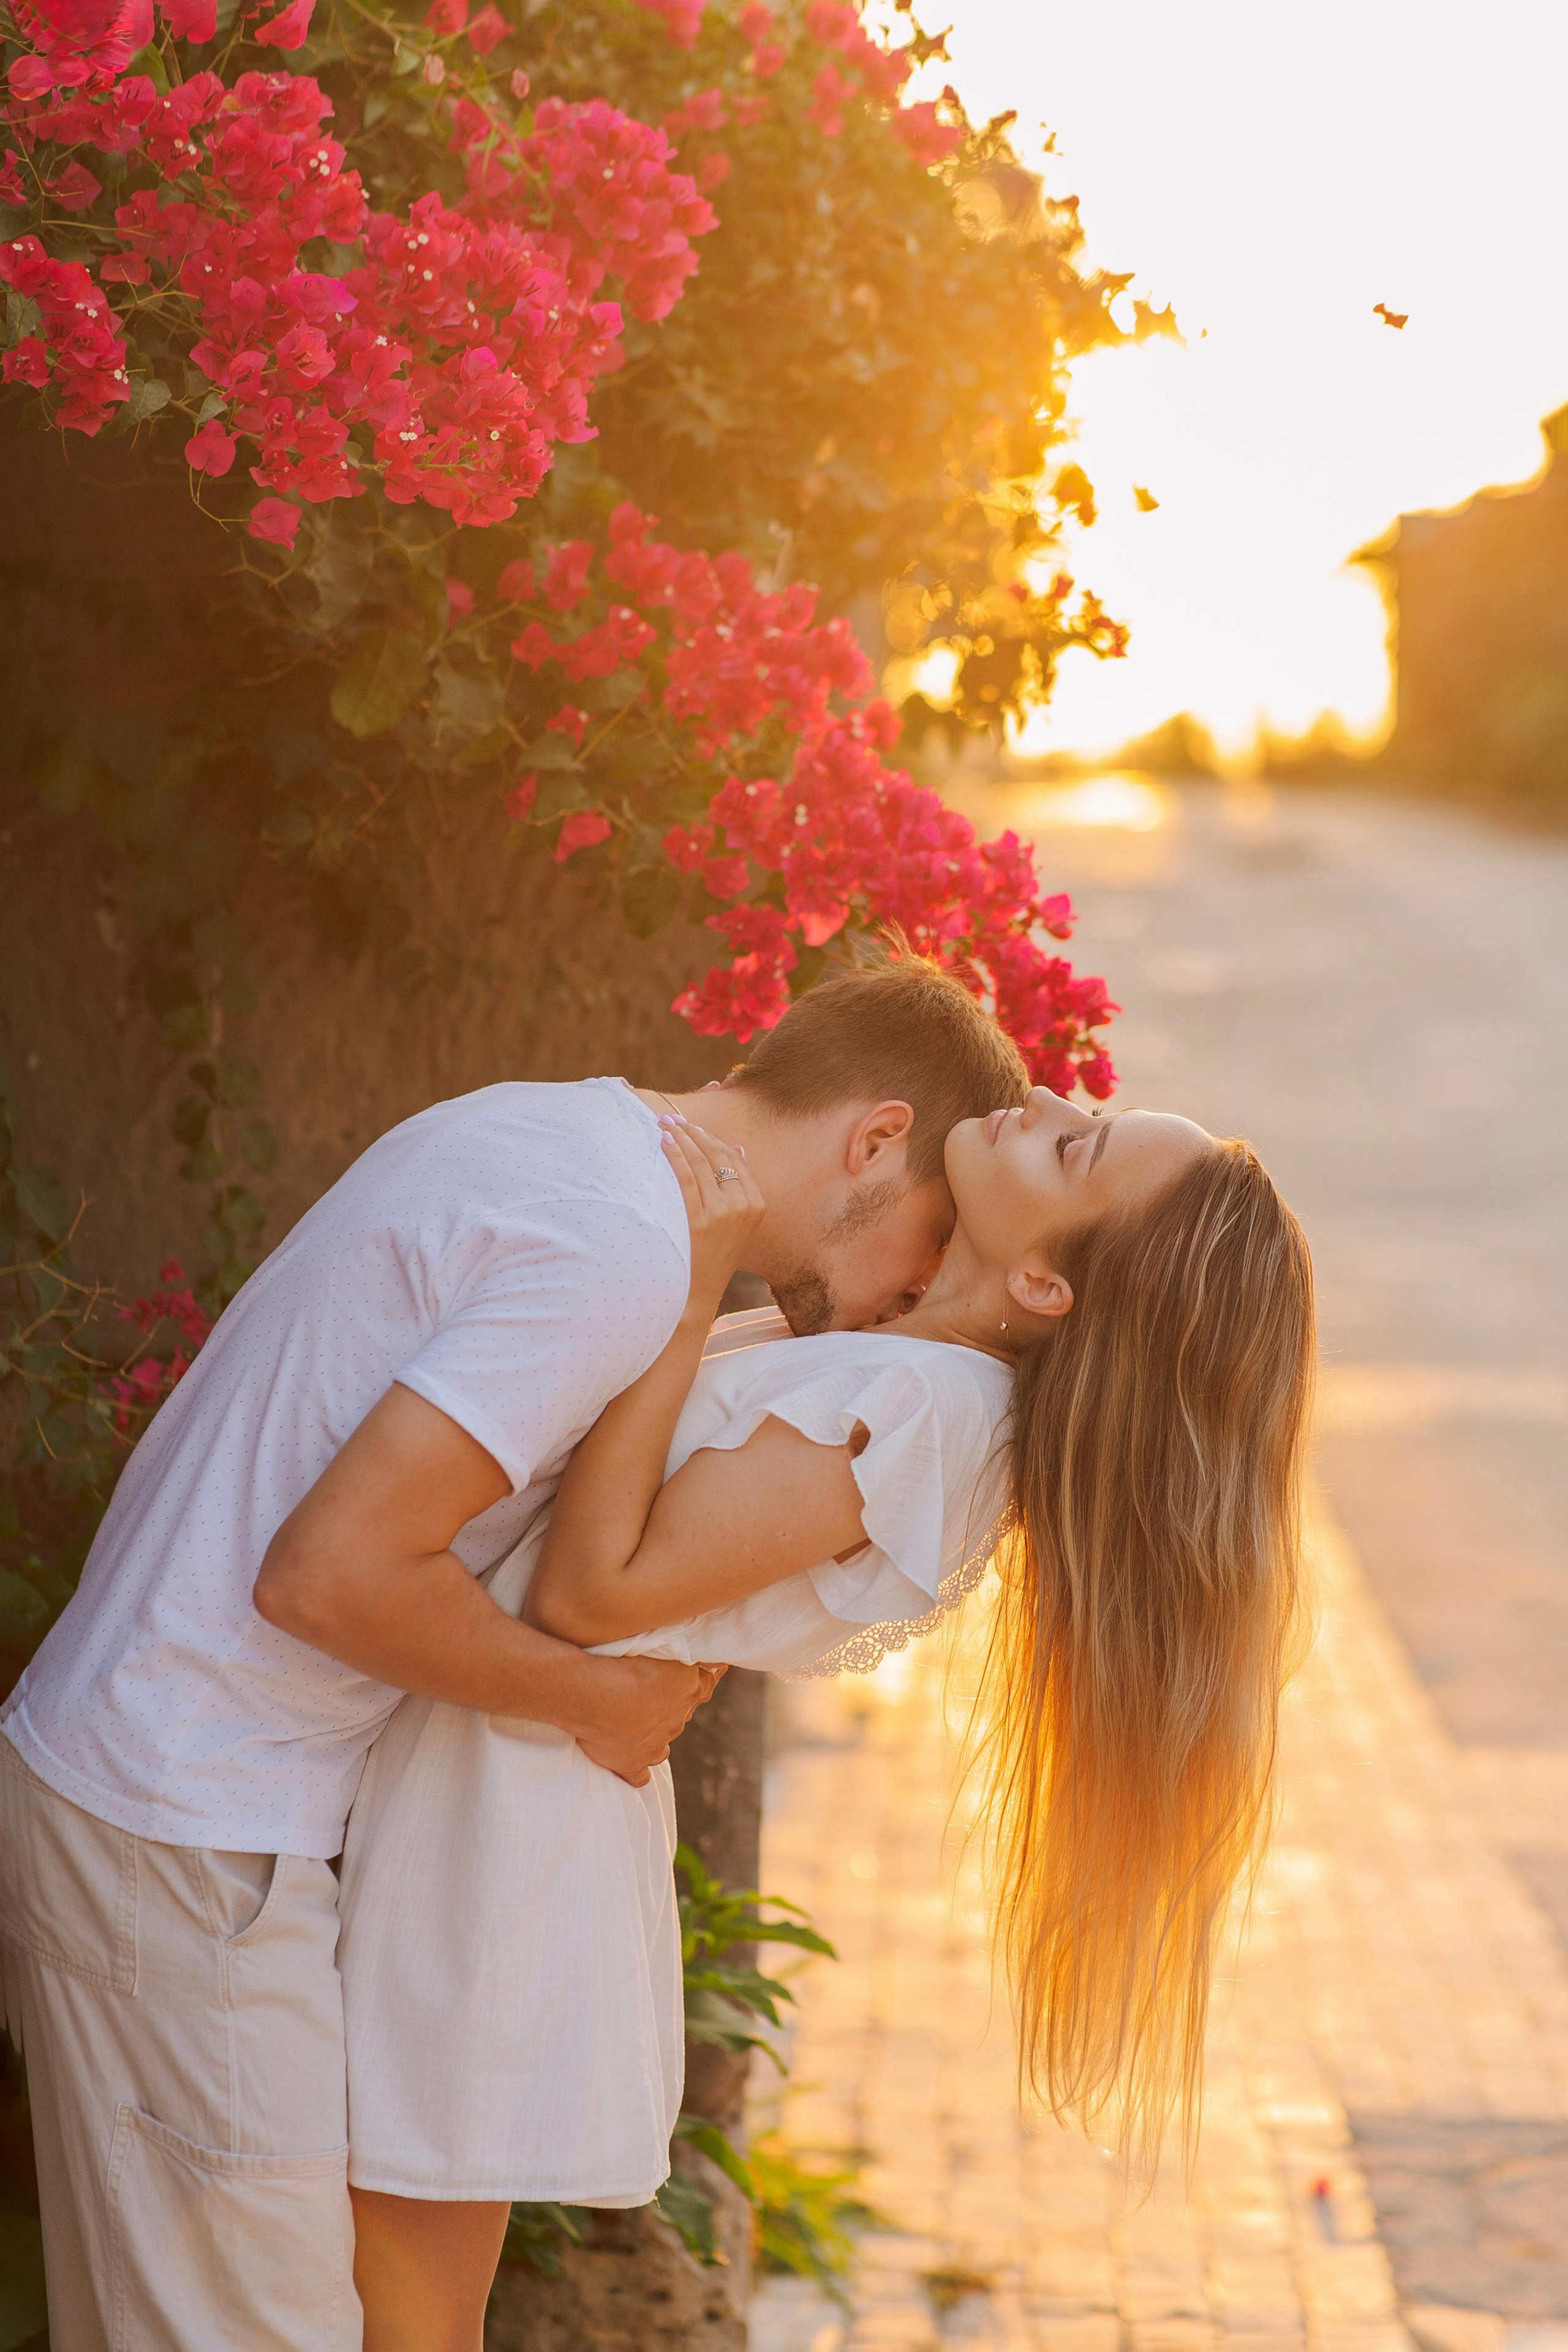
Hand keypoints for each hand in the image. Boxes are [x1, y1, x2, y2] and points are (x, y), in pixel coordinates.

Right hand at [573, 1654, 726, 1786]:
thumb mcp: (661, 1644)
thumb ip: (682, 1654)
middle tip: (649, 1692)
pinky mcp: (632, 1763)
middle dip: (671, 1705)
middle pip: (681, 1713)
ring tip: (637, 1723)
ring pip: (663, 1745)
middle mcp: (677, 1719)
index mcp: (688, 1687)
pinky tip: (631, 1760)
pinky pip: (640, 1775)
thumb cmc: (623, 1659)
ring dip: (655, 1735)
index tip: (705, 1670)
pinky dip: (638, 1769)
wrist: (593, 1692)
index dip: (703, 1677)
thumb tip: (711, 1659)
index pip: (706, 1682)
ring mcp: (656, 1745)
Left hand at [660, 1119, 765, 1319]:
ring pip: (700, 1163)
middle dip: (694, 1132)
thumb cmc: (711, 1258)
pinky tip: (663, 1143)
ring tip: (664, 1125)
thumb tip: (738, 1148)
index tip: (692, 1125)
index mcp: (756, 1204)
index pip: (733, 1159)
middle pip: (717, 1156)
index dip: (711, 1138)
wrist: (695, 1295)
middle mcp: (743, 1206)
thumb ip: (740, 1187)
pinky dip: (674, 1155)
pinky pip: (685, 1178)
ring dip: (680, 1138)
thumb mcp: (736, 1224)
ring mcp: (722, 1214)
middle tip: (673, 1118)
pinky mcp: (699, 1221)